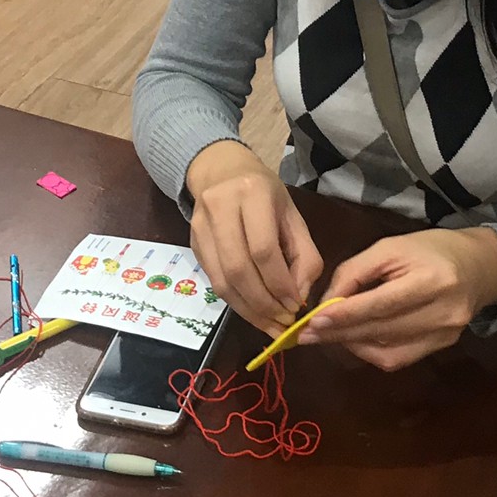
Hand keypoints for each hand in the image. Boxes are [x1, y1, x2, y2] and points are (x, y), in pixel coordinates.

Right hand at [186, 141, 323, 335]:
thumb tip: (299, 297)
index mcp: (252, 194)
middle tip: (283, 323)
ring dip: (248, 310)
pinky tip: (253, 312)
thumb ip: (304, 256)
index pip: (263, 248)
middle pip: (238, 268)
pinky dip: (235, 303)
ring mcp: (200, 225)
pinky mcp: (192, 243)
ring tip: (270, 325)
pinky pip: (213, 282)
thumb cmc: (265, 195)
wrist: (221, 171)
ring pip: (221, 280)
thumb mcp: (293, 216)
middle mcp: (221, 207)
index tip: (296, 306)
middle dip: (264, 303)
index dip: (279, 283)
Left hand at [299, 228, 496, 370]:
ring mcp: (446, 335)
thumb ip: (356, 272)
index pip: (381, 304)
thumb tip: (326, 303)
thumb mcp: (390, 248)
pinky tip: (354, 340)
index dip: (345, 315)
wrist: (480, 267)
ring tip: (326, 335)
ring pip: (388, 349)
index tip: (313, 321)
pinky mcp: (443, 347)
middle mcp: (443, 312)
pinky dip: (371, 351)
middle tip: (306, 334)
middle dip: (340, 333)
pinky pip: (399, 359)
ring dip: (352, 343)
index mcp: (432, 279)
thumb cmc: (429, 250)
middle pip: (382, 330)